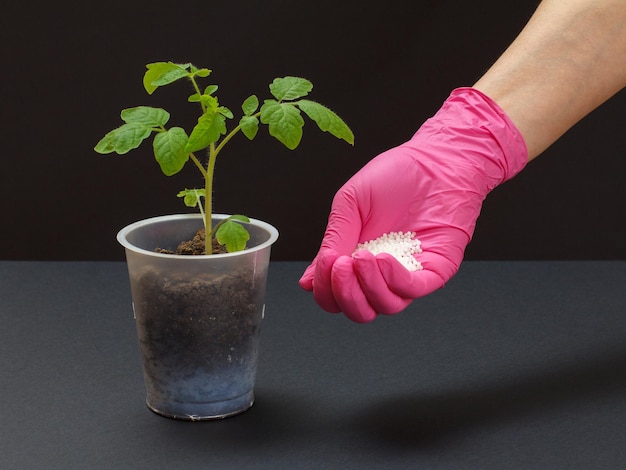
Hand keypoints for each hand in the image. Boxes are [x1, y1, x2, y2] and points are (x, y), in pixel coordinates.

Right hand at [299, 88, 526, 322]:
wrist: (437, 159)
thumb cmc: (394, 175)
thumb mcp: (350, 203)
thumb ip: (332, 240)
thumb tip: (309, 281)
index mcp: (355, 259)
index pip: (334, 294)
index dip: (324, 289)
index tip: (324, 265)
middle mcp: (381, 273)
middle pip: (358, 310)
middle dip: (343, 295)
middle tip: (339, 266)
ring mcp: (407, 274)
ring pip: (384, 306)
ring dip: (366, 287)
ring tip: (361, 257)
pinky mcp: (434, 271)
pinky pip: (411, 290)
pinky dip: (393, 280)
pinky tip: (382, 258)